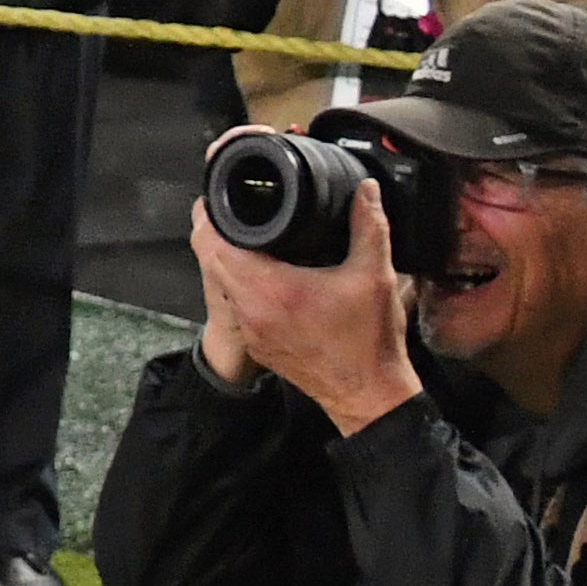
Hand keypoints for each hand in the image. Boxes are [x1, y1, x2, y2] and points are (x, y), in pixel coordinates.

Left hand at [187, 177, 418, 433]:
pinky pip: (236, 305)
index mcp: (270, 289)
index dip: (212, 216)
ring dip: (227, 259)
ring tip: (248, 235)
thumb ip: (369, 225)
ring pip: (222, 283)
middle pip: (211, 260)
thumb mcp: (375, 276)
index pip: (215, 244)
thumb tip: (366, 189)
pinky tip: (264, 272)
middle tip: (233, 209)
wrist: (368, 395)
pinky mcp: (258, 345)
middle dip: (217, 233)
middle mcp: (251, 310)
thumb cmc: (370, 340)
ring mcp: (252, 330)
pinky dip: (241, 285)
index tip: (220, 197)